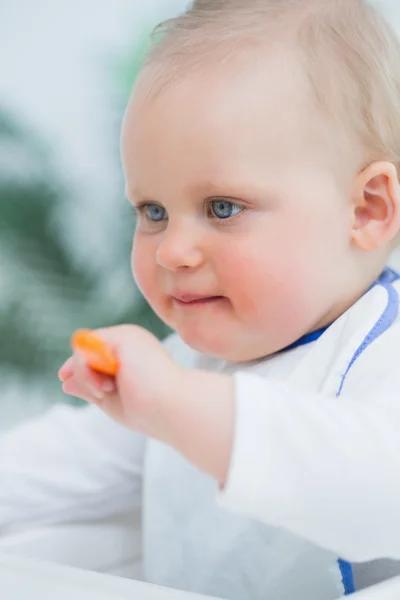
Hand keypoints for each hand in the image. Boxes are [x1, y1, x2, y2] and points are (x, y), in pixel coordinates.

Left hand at [59, 325, 234, 483]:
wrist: (173, 409)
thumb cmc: (151, 412)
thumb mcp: (112, 401)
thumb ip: (91, 388)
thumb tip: (65, 382)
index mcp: (134, 354)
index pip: (96, 353)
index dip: (78, 366)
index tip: (65, 380)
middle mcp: (131, 340)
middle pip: (87, 349)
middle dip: (83, 374)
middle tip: (100, 394)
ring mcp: (128, 336)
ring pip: (83, 349)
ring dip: (86, 376)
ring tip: (105, 392)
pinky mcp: (123, 337)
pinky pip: (86, 349)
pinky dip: (87, 371)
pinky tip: (106, 386)